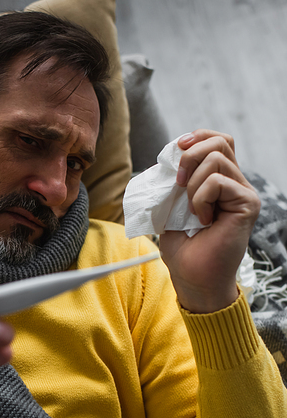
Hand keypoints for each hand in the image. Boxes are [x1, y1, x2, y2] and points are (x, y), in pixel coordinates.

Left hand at [159, 130, 260, 312]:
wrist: (194, 280)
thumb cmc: (184, 250)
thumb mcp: (171, 208)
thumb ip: (175, 182)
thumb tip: (169, 158)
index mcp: (220, 181)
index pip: (217, 141)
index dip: (196, 137)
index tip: (176, 148)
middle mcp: (236, 184)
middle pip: (220, 141)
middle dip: (189, 156)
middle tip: (178, 184)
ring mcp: (244, 193)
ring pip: (216, 158)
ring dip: (193, 184)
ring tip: (192, 211)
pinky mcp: (248, 204)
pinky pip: (217, 181)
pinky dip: (200, 199)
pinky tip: (204, 220)